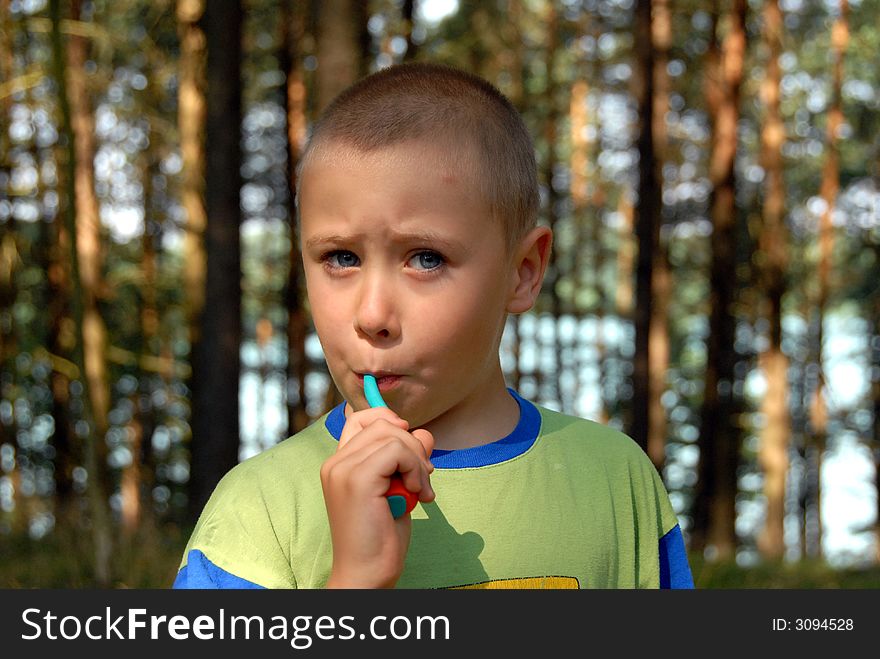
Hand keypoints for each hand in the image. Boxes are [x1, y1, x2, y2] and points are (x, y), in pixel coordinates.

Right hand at [321, 406, 434, 587]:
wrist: (366, 573)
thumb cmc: (381, 537)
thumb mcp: (398, 488)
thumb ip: (406, 459)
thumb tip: (423, 433)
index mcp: (339, 464)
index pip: (362, 418)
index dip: (390, 421)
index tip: (411, 450)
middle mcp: (336, 462)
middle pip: (383, 423)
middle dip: (413, 446)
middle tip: (425, 478)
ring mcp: (343, 469)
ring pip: (393, 434)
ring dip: (418, 460)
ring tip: (422, 490)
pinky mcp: (357, 479)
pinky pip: (397, 450)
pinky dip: (415, 468)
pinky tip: (419, 495)